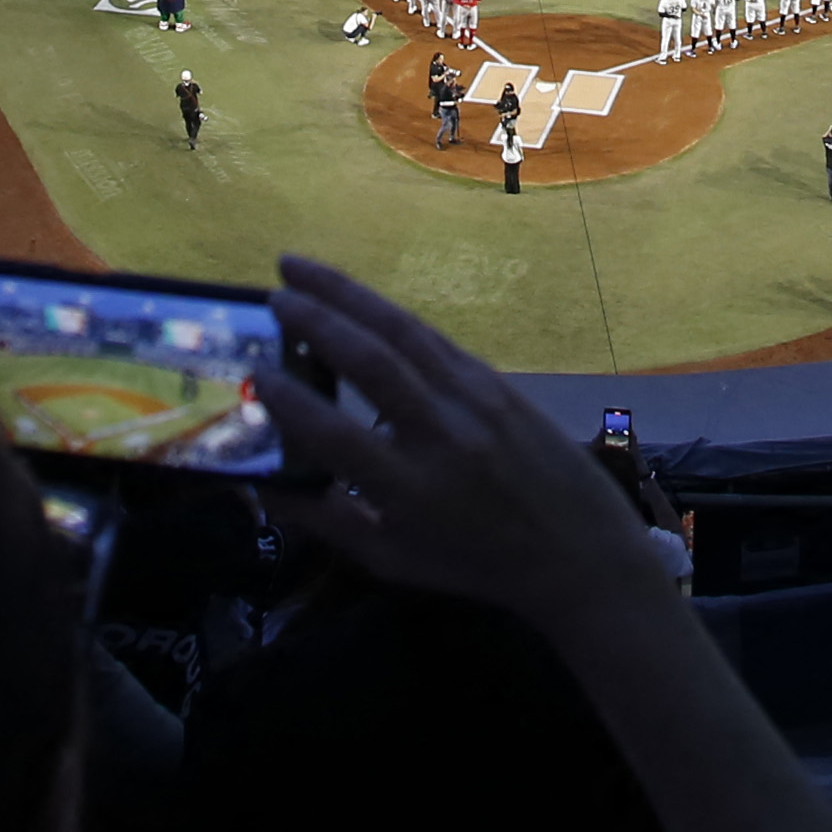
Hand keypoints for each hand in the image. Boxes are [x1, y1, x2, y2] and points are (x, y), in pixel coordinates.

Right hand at [262, 256, 672, 642]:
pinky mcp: (497, 381)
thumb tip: (259, 484)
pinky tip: (357, 299)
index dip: (290, 402)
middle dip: (317, 319)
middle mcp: (443, 436)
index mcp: (411, 491)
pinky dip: (388, 315)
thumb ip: (323, 521)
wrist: (576, 550)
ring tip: (298, 268)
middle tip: (273, 294)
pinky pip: (433, 338)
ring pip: (404, 333)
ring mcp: (476, 401)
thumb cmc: (474, 563)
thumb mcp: (391, 559)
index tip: (255, 373)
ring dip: (348, 295)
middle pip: (371, 362)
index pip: (336, 435)